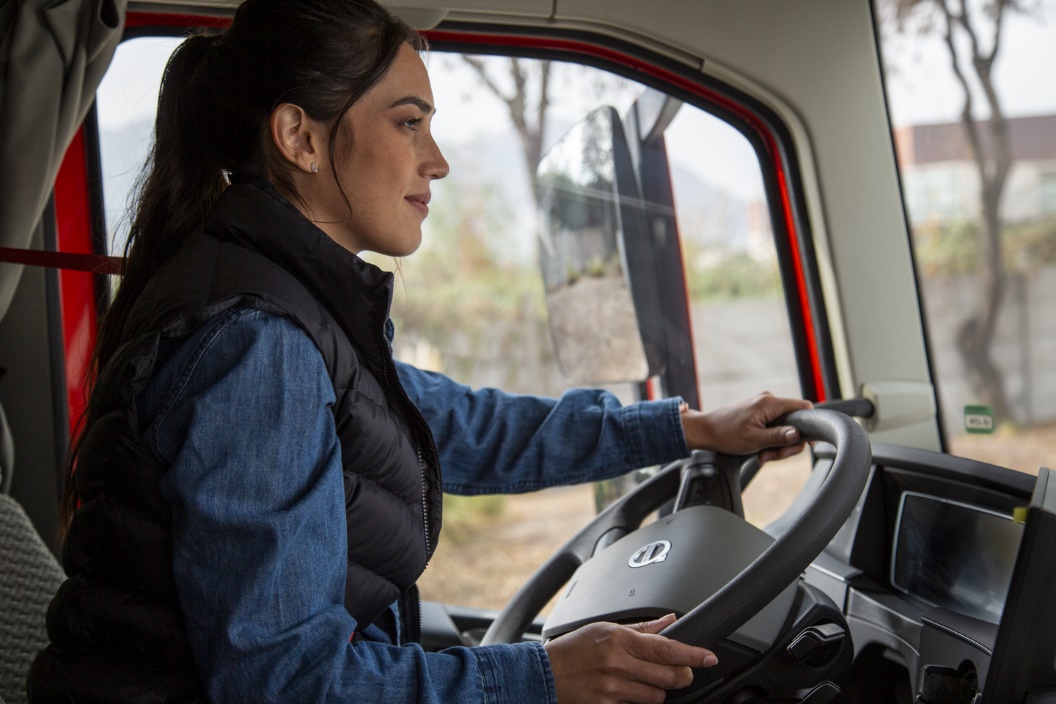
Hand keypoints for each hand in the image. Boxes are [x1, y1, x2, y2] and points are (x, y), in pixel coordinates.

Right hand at [544, 614, 717, 703]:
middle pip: (669, 676)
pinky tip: (630, 689)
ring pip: (657, 696)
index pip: (666, 649)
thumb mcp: (605, 628)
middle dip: (681, 675)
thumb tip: (669, 621)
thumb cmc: (573, 648)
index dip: (692, 654)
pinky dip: (639, 699)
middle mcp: (618, 664)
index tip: (709, 658)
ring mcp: (613, 689)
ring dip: (659, 689)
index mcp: (619, 640)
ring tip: (646, 679)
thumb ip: (641, 628)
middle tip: (682, 671)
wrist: (544, 674)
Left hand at [680, 392, 812, 462]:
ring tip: (762, 455)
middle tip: (772, 456)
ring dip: (777, 445)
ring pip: (784, 427)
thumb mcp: (755, 440)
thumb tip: (799, 434)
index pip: (803, 407)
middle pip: (794, 422)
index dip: (810, 426)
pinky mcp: (758, 413)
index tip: (806, 444)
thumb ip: (779, 437)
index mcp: (770, 403)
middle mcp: (768, 400)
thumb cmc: (726, 434)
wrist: (705, 430)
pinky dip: (770, 440)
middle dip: (787, 443)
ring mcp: (763, 406)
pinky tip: (760, 450)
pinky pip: (774, 427)